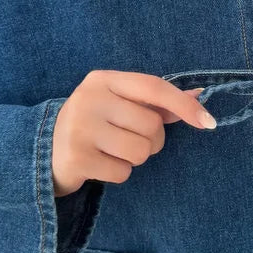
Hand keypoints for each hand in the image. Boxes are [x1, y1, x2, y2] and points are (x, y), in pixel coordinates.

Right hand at [51, 71, 214, 196]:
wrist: (43, 150)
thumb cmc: (93, 124)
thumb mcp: (119, 104)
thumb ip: (156, 102)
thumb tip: (199, 95)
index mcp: (103, 80)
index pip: (153, 87)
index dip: (184, 105)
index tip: (208, 122)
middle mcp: (90, 99)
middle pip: (152, 125)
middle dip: (151, 140)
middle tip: (128, 139)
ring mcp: (80, 128)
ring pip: (141, 151)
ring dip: (135, 158)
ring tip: (113, 151)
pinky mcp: (77, 158)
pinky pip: (123, 172)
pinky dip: (118, 172)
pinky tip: (100, 164)